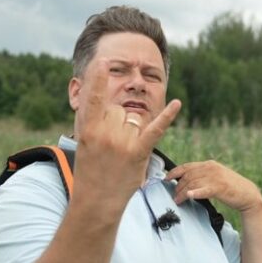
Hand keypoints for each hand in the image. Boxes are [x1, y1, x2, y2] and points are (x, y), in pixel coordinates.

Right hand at [74, 59, 181, 207]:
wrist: (96, 203)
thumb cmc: (90, 172)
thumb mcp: (84, 144)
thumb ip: (93, 121)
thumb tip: (109, 102)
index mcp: (87, 129)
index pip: (94, 97)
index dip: (97, 78)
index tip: (103, 60)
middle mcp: (105, 133)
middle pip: (119, 109)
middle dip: (118, 122)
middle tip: (111, 148)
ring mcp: (122, 143)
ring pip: (135, 119)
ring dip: (132, 132)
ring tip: (122, 154)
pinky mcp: (139, 153)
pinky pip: (155, 129)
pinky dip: (167, 116)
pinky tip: (176, 103)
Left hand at [165, 161, 261, 212]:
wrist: (248, 194)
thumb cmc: (230, 188)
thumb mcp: (215, 177)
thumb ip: (202, 176)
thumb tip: (185, 182)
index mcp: (209, 164)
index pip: (187, 166)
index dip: (174, 172)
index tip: (166, 178)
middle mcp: (211, 168)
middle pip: (188, 176)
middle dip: (177, 187)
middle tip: (173, 196)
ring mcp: (216, 177)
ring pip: (193, 184)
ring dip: (182, 193)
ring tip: (178, 201)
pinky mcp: (220, 187)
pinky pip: (204, 190)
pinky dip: (195, 193)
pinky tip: (189, 196)